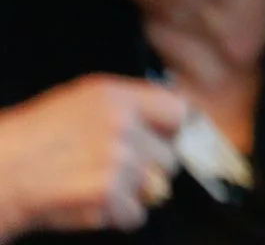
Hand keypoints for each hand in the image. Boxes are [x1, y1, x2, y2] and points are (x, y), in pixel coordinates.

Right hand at [0, 75, 186, 238]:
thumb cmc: (34, 140)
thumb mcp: (82, 102)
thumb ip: (129, 107)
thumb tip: (174, 117)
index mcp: (116, 97)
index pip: (179, 112)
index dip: (171, 133)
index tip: (161, 142)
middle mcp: (120, 124)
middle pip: (171, 157)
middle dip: (149, 171)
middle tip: (116, 171)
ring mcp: (115, 159)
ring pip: (156, 190)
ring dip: (132, 196)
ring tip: (97, 187)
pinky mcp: (105, 193)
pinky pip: (135, 215)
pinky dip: (116, 217)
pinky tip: (90, 204)